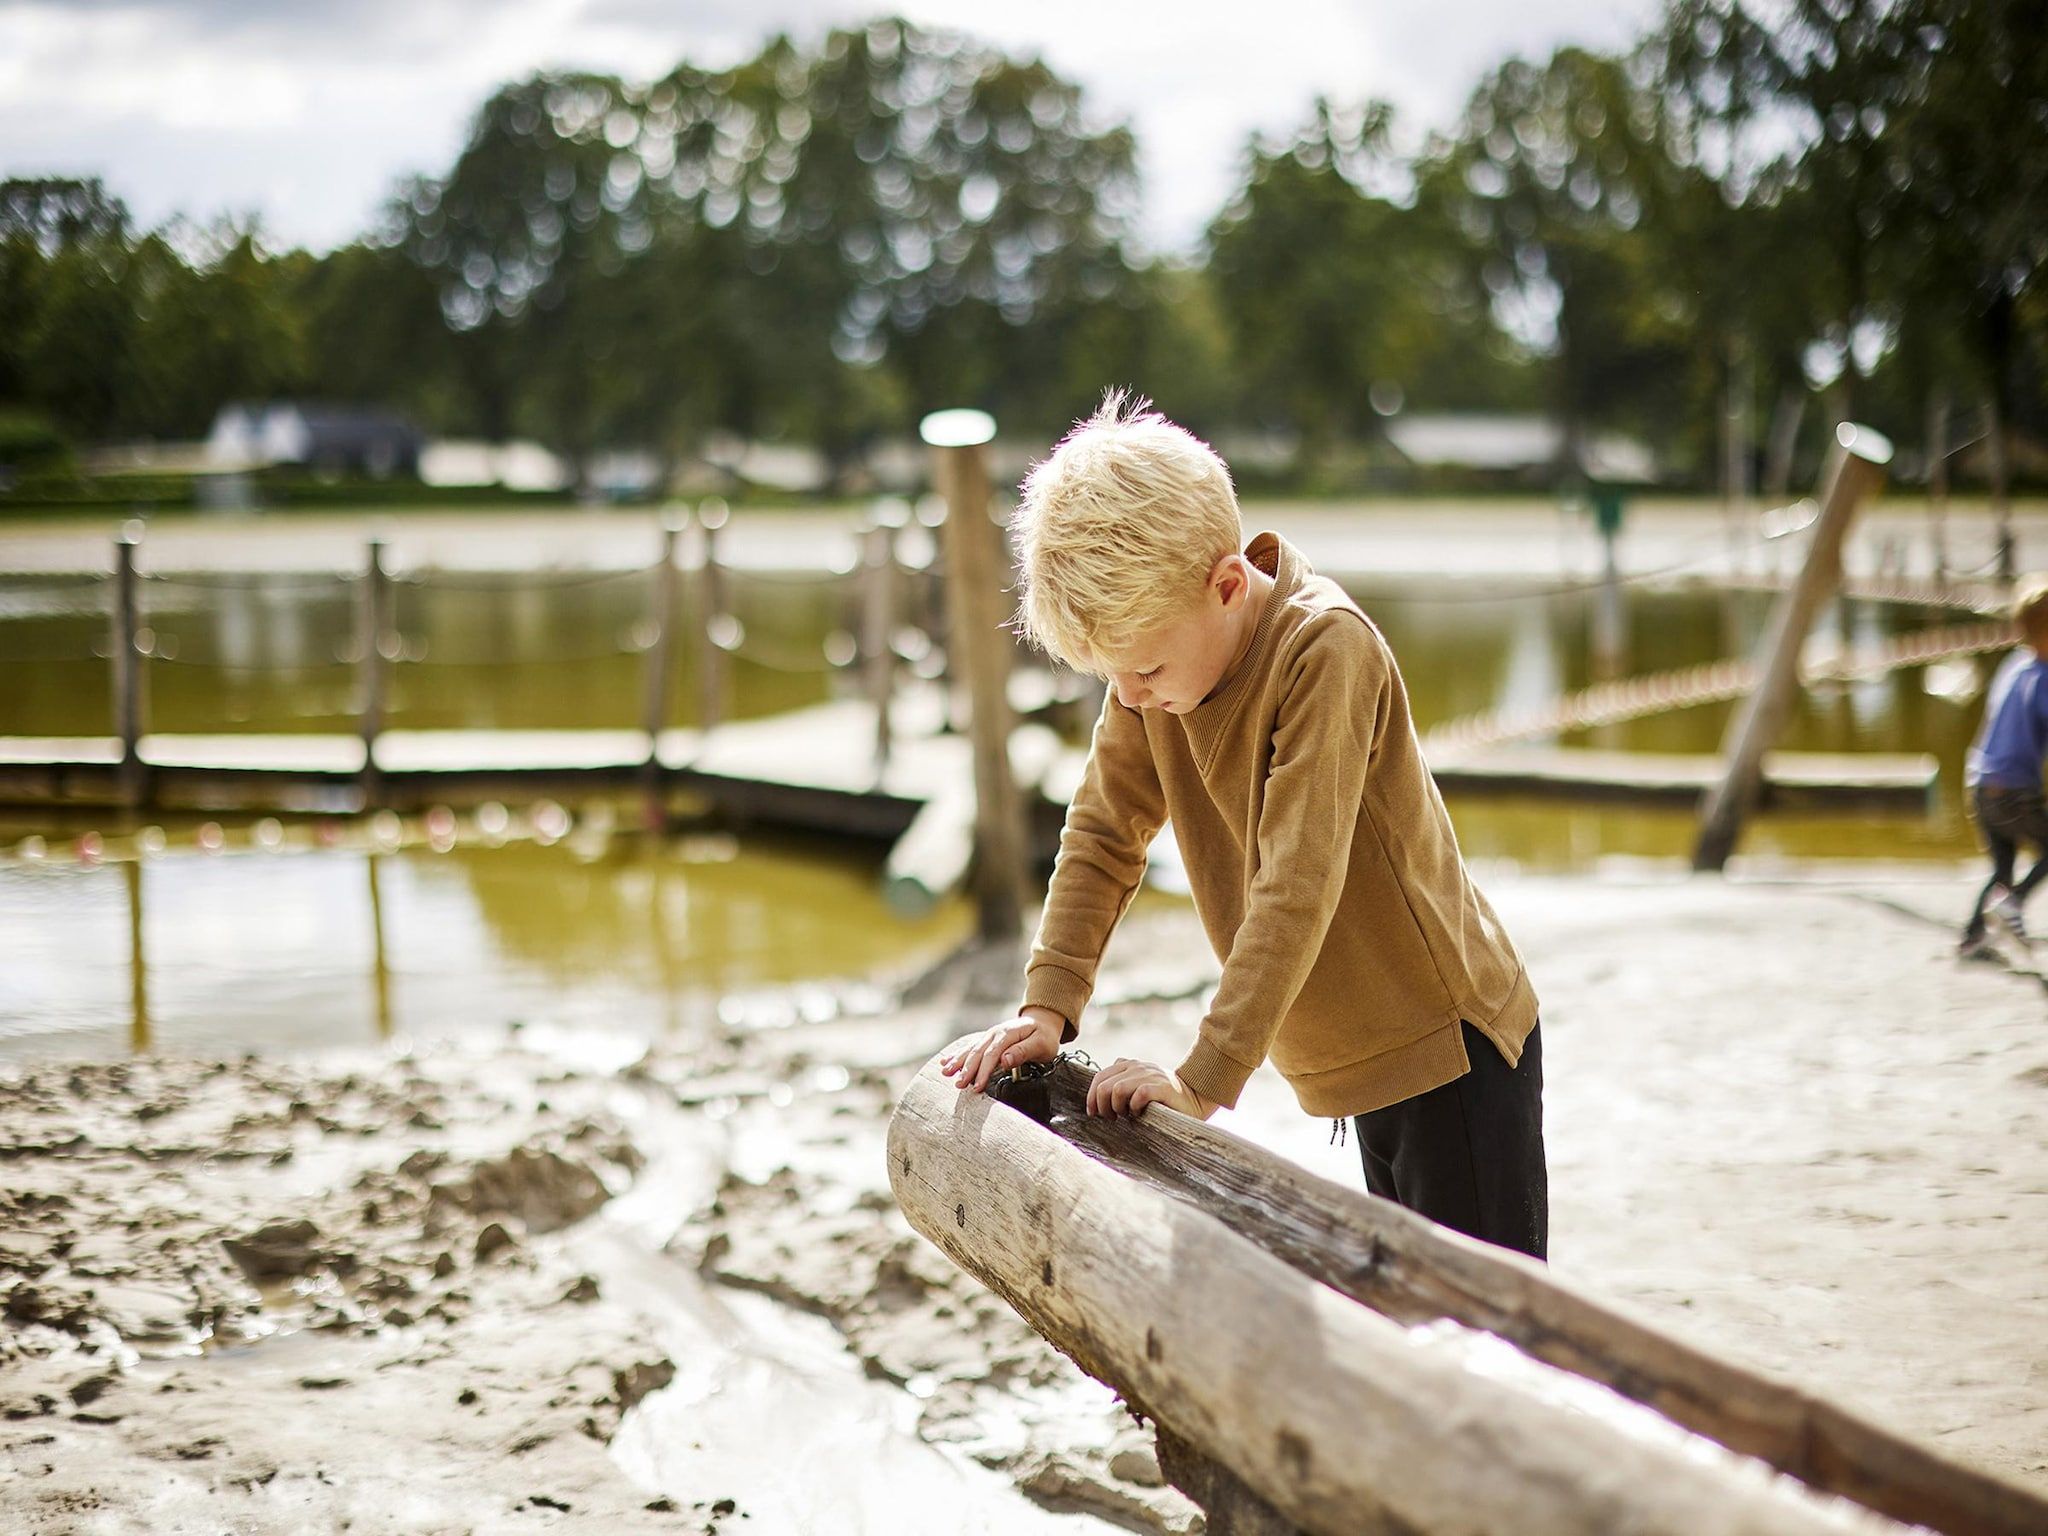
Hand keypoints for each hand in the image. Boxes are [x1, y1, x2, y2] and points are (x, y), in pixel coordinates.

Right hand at [939, 1006, 1063, 1093]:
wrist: (1043, 1021)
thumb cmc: (1044, 1036)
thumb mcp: (1041, 1044)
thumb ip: (1023, 1052)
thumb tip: (1004, 1061)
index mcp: (1007, 1033)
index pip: (992, 1054)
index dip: (983, 1071)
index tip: (977, 1086)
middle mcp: (995, 1033)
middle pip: (977, 1052)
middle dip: (966, 1069)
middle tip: (958, 1085)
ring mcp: (989, 1035)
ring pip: (970, 1049)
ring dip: (957, 1061)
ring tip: (946, 1073)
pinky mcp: (987, 1040)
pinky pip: (969, 1047)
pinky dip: (957, 1055)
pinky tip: (945, 1061)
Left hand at [1084, 1058, 1212, 1120]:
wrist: (1195, 1098)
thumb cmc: (1162, 1099)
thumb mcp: (1138, 1087)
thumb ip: (1121, 1084)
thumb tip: (1097, 1098)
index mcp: (1129, 1065)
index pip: (1099, 1076)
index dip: (1091, 1096)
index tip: (1093, 1113)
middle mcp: (1138, 1067)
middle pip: (1104, 1085)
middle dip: (1101, 1105)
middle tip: (1111, 1118)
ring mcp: (1150, 1075)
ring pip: (1117, 1089)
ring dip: (1116, 1107)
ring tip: (1125, 1116)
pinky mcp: (1162, 1086)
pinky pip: (1139, 1095)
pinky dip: (1134, 1107)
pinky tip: (1140, 1114)